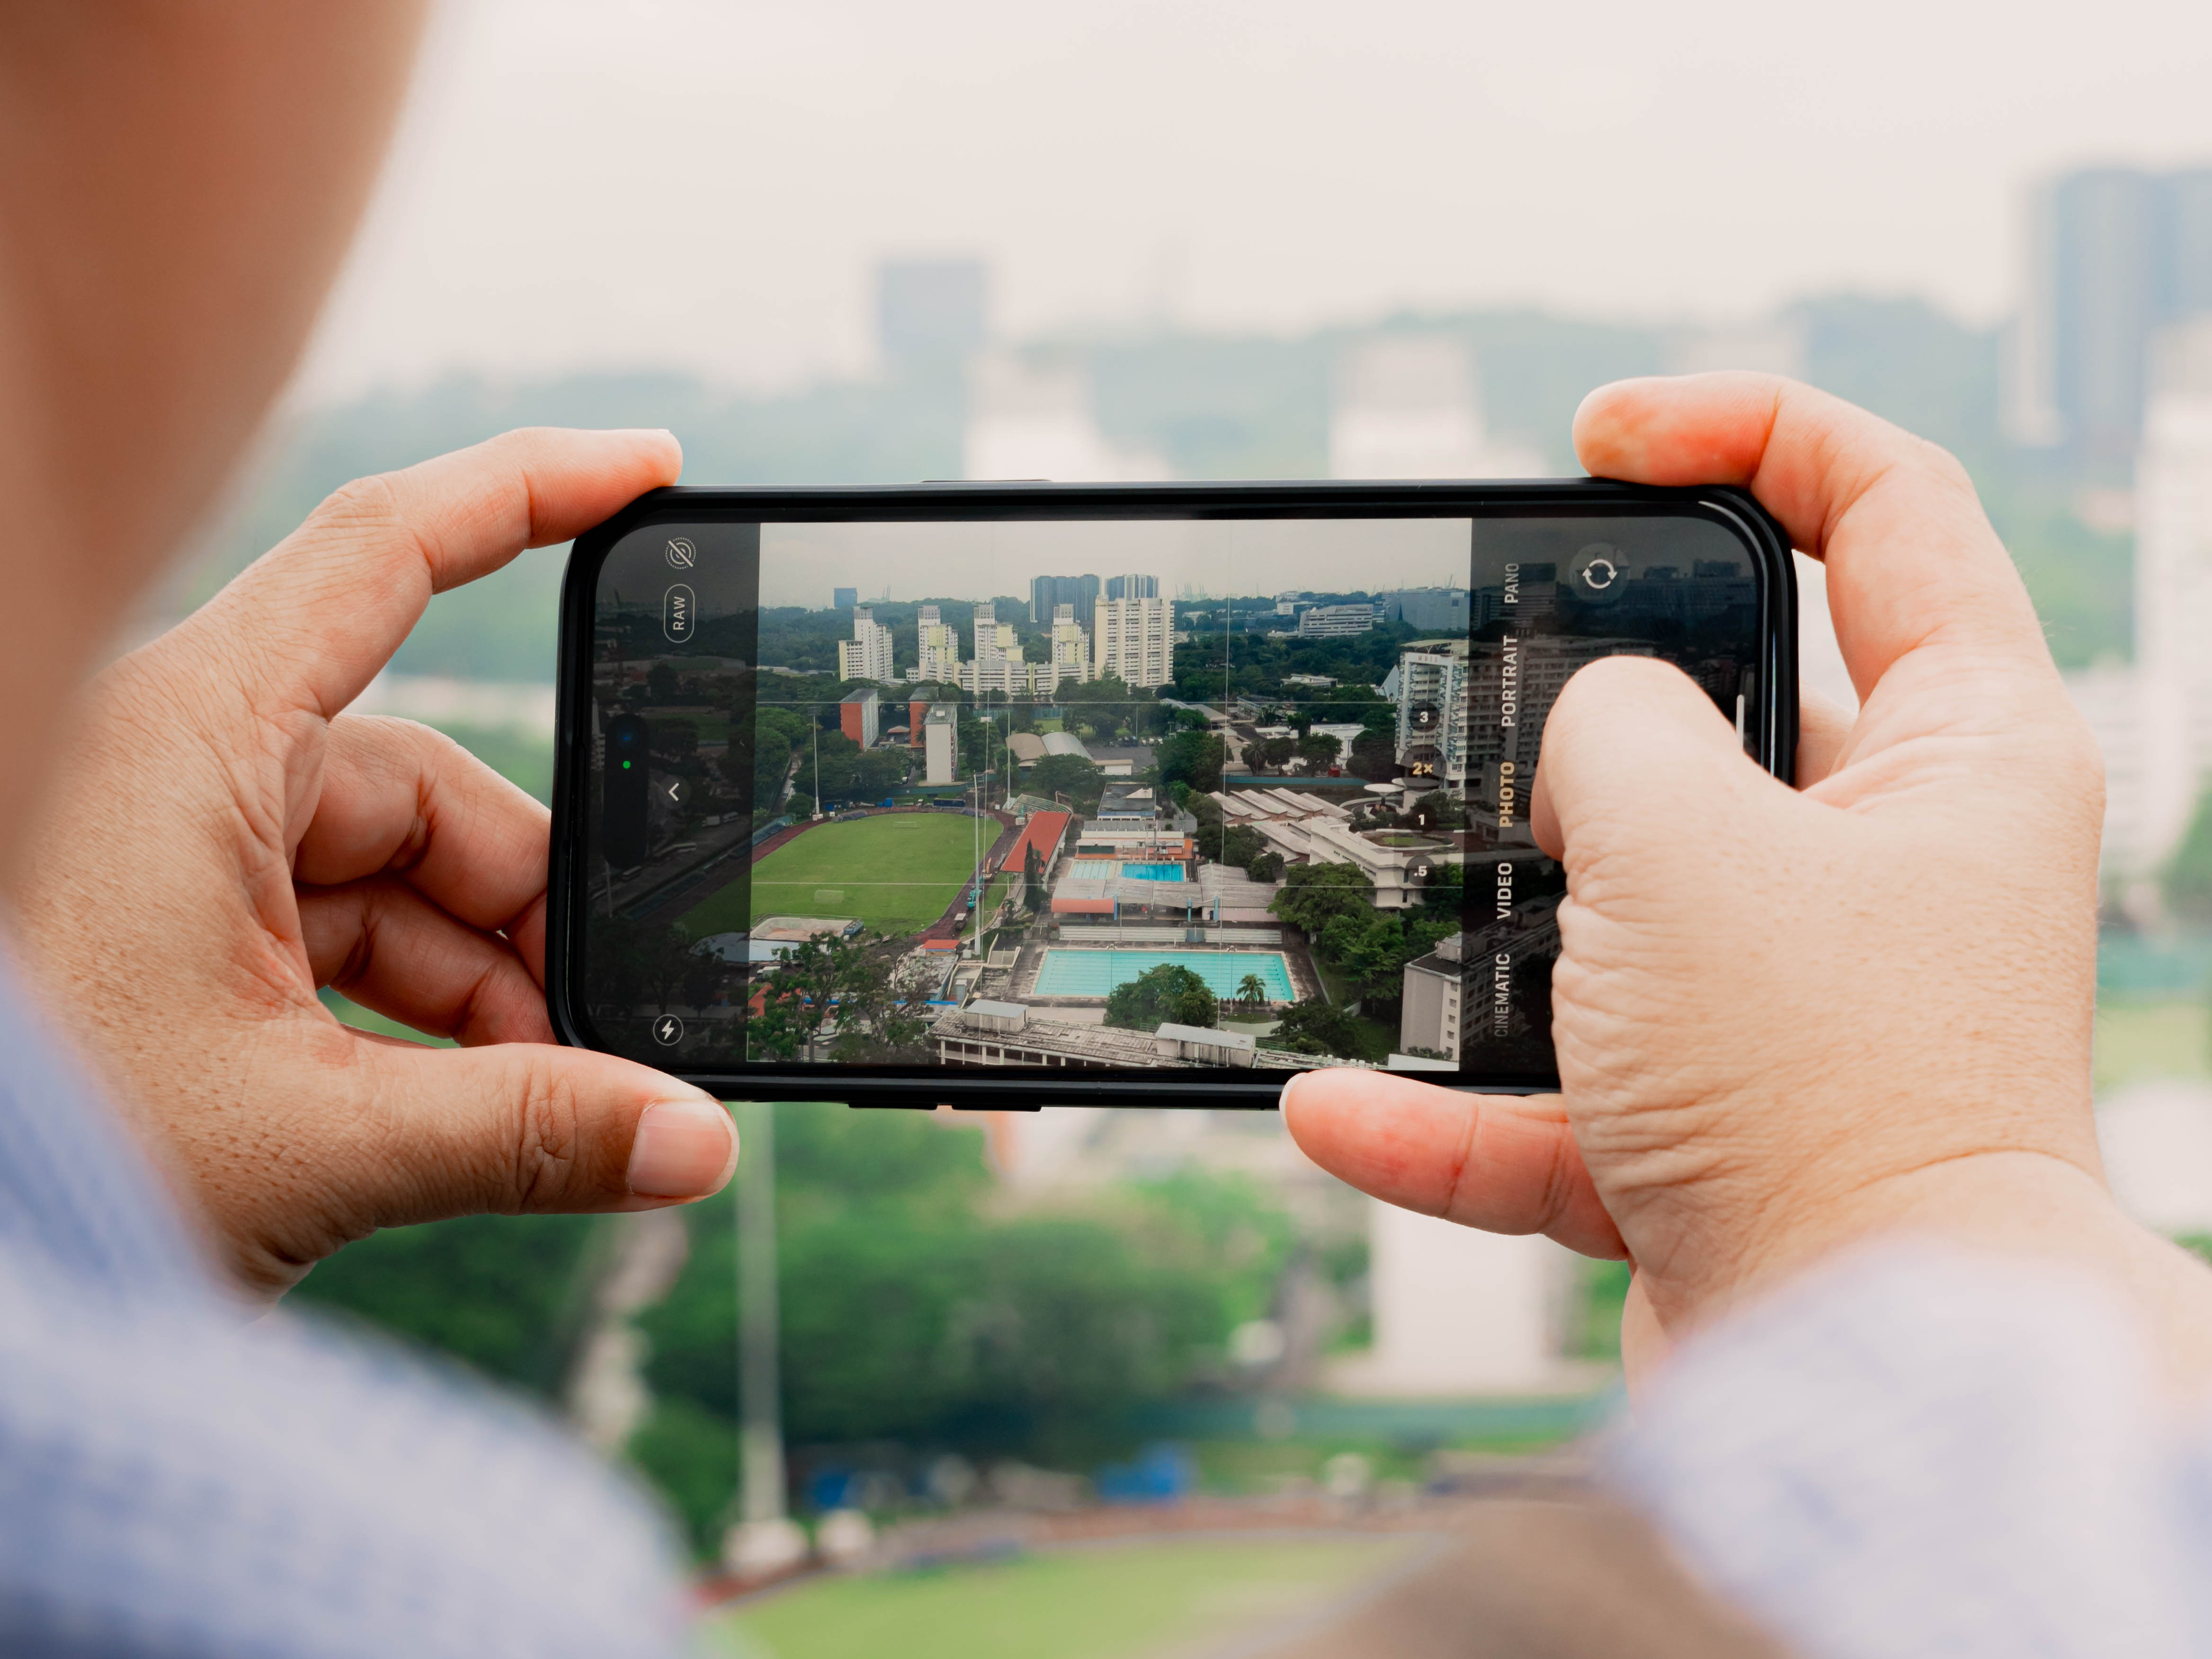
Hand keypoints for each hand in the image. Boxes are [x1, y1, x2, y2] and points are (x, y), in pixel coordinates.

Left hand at [16, 429, 738, 1298]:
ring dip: (480, 988)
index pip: (385, 551)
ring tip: (537, 1110)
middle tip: (611, 1043)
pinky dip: (413, 1014)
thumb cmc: (32, 1163)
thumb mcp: (300, 1145)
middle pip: (428, 788)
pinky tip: (460, 1109)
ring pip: (394, 876)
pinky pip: (340, 931)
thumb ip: (522, 1133)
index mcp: (188, 739)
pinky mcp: (177, 925)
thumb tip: (697, 1142)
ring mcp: (178, 847)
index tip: (652, 468)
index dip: (530, 490)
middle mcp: (184, 765)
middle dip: (532, 921)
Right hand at [1284, 375, 2211, 1381]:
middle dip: (1591, 706)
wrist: (1863, 1375)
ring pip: (1626, 913)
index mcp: (1961, 750)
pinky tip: (1336, 1109)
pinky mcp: (1717, 1130)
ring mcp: (1800, 1005)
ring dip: (1501, 922)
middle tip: (1475, 685)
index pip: (1888, 507)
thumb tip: (1579, 734)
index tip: (1599, 437)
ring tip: (1394, 895)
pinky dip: (1452, 1113)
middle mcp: (1892, 868)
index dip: (1749, 429)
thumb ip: (1607, 730)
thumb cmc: (1823, 1087)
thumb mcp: (1687, 844)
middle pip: (1732, 711)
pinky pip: (1563, 1100)